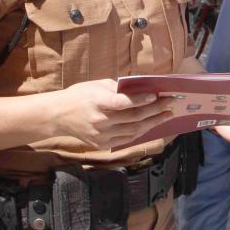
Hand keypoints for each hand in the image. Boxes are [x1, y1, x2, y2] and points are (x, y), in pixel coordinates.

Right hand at [53, 79, 175, 149]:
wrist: (57, 116)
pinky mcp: (102, 144)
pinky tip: (152, 124)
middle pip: (133, 118)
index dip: (140, 100)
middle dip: (155, 110)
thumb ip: (118, 88)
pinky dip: (141, 132)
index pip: (122, 103)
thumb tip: (142, 88)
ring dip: (153, 122)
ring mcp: (101, 135)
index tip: (156, 95)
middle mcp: (99, 121)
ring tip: (167, 114)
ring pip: (133, 131)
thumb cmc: (79, 95)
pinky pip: (126, 139)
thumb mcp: (96, 85)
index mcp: (97, 102)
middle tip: (171, 103)